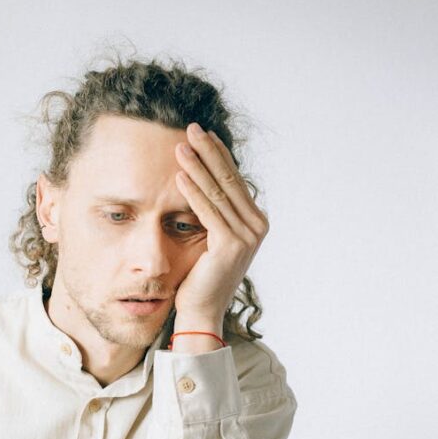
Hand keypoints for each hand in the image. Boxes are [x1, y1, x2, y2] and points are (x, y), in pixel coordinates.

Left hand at [173, 123, 267, 331]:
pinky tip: (180, 175)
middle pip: (229, 180)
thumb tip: (204, 183)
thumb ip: (215, 214)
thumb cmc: (200, 277)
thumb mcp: (211, 238)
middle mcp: (256, 227)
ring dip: (198, 166)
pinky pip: (208, 211)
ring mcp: (247, 236)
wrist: (201, 311)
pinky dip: (193, 192)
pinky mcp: (230, 245)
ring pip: (218, 192)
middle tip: (191, 127)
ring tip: (180, 145)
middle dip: (209, 151)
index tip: (203, 134)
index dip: (218, 155)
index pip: (234, 181)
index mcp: (255, 222)